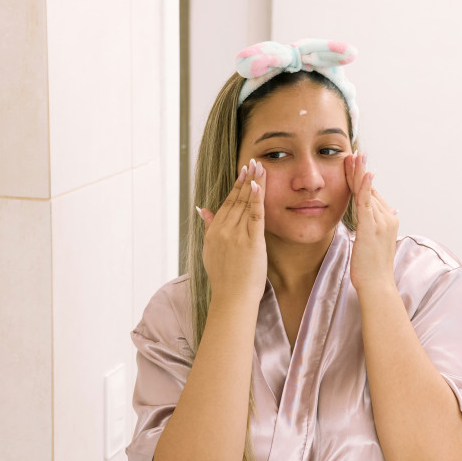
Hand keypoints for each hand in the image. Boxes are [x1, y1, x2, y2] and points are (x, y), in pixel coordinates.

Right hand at [197, 159, 267, 305]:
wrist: (232, 298)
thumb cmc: (225, 279)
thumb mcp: (210, 251)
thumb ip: (209, 227)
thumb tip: (202, 210)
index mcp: (213, 232)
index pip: (225, 204)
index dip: (235, 187)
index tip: (242, 172)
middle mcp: (223, 231)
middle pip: (235, 200)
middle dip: (245, 179)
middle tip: (252, 161)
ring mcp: (236, 235)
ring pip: (245, 204)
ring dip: (253, 183)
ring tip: (259, 166)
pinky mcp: (251, 242)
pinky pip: (254, 216)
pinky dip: (256, 199)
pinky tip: (258, 185)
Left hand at [345, 152, 398, 294]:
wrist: (377, 285)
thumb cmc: (372, 270)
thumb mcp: (372, 245)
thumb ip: (372, 229)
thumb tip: (373, 220)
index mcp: (387, 221)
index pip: (372, 195)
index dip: (363, 180)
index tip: (355, 165)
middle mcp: (387, 218)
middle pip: (370, 189)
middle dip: (360, 171)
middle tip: (354, 153)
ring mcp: (381, 222)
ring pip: (368, 192)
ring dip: (360, 173)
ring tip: (353, 157)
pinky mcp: (371, 228)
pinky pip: (367, 203)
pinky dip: (364, 187)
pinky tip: (362, 174)